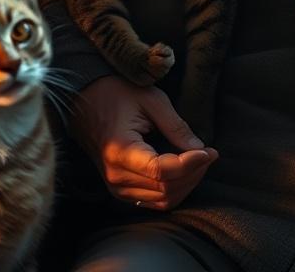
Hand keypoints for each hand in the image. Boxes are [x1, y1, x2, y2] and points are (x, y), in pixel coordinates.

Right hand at [69, 75, 217, 210]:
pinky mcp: (119, 189)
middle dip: (194, 173)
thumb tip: (200, 149)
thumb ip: (176, 126)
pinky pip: (153, 200)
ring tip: (198, 160)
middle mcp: (115, 176)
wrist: (84, 100)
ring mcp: (115, 186)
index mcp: (120, 152)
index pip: (162, 172)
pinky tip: (184, 169)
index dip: (191, 164)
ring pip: (162, 200)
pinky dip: (174, 189)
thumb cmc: (117, 93)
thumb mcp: (151, 100)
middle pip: (166, 189)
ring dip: (186, 183)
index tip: (210, 150)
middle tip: (208, 152)